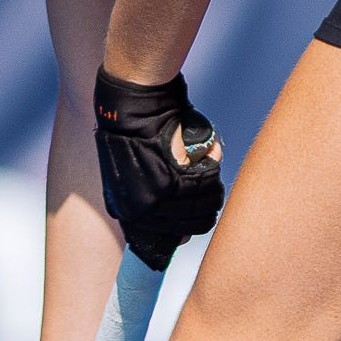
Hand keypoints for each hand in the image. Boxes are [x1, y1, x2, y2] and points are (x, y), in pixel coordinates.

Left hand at [93, 69, 223, 269]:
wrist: (132, 105)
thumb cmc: (139, 132)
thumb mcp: (141, 171)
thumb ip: (161, 198)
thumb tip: (186, 234)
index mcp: (126, 210)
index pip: (164, 234)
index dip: (186, 227)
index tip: (198, 218)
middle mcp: (137, 212)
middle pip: (186, 226)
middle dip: (204, 211)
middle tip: (213, 196)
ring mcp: (150, 201)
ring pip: (197, 208)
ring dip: (211, 195)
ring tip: (213, 181)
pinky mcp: (166, 186)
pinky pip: (201, 189)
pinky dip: (211, 178)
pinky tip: (210, 165)